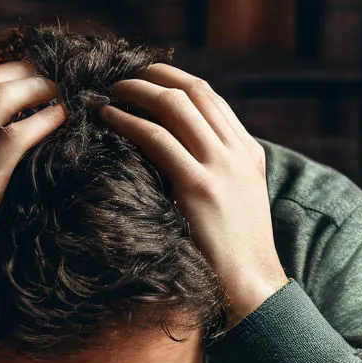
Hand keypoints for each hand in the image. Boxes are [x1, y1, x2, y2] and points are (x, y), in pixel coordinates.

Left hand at [97, 63, 287, 327]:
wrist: (253, 286)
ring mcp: (220, 167)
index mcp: (249, 152)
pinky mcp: (199, 187)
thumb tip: (175, 159)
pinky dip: (128, 122)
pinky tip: (108, 118)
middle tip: (122, 76)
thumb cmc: (234, 255)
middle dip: (153, 76)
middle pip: (193, 91)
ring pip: (175, 106)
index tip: (147, 77)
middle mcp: (238, 152)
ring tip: (109, 91)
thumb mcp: (236, 203)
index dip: (175, 79)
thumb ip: (215, 174)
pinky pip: (156, 140)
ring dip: (136, 92)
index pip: (211, 98)